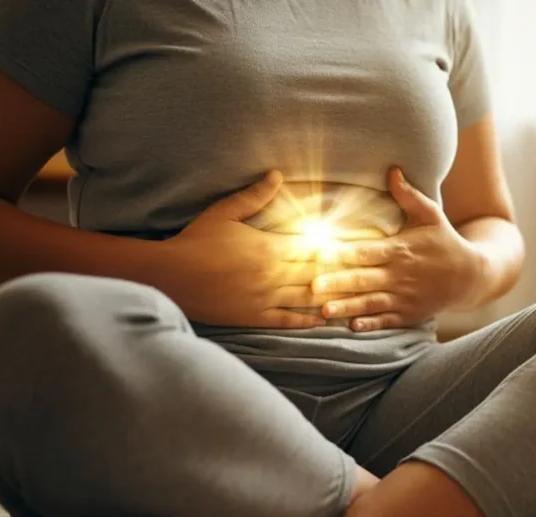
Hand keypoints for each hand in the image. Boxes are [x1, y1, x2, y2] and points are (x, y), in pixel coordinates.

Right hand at [159, 171, 353, 327]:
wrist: (170, 277)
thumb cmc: (195, 241)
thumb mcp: (224, 213)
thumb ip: (254, 196)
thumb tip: (277, 175)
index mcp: (268, 247)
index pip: (312, 246)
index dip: (334, 245)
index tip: (354, 244)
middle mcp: (272, 275)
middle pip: (317, 272)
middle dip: (341, 271)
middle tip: (365, 270)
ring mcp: (265, 298)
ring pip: (308, 298)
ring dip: (333, 296)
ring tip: (354, 295)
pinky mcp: (255, 317)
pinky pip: (289, 321)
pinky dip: (309, 320)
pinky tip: (325, 318)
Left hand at [312, 168, 483, 331]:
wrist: (470, 276)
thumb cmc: (445, 241)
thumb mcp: (431, 215)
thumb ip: (409, 196)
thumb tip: (392, 170)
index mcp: (400, 250)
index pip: (366, 251)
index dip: (343, 253)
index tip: (320, 252)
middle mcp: (400, 275)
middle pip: (363, 279)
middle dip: (337, 282)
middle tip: (312, 285)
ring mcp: (404, 298)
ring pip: (370, 303)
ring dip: (347, 307)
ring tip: (324, 311)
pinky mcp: (409, 315)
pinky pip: (387, 321)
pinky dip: (371, 325)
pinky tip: (352, 327)